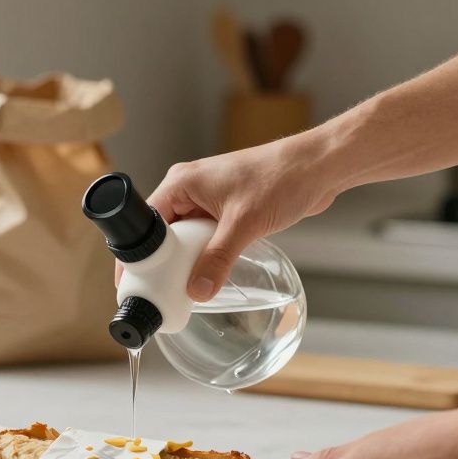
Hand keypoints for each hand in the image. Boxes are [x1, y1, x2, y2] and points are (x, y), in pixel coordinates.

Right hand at [137, 133, 343, 298]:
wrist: (317, 167)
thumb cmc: (281, 179)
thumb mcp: (243, 224)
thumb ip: (217, 259)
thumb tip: (197, 291)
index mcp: (181, 183)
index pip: (146, 223)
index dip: (140, 255)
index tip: (139, 282)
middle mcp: (189, 189)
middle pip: (164, 234)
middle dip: (167, 261)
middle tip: (168, 289)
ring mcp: (207, 199)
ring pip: (186, 238)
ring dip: (191, 258)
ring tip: (190, 283)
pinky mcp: (225, 208)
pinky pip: (205, 237)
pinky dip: (208, 253)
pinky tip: (213, 270)